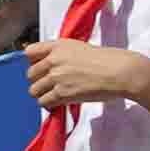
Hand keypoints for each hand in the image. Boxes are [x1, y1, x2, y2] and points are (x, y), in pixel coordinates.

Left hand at [22, 36, 144, 112]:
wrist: (120, 72)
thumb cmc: (108, 60)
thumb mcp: (81, 48)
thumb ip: (63, 55)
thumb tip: (52, 67)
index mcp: (59, 46)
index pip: (29, 52)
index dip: (34, 62)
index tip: (41, 68)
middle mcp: (53, 60)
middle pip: (30, 74)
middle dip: (39, 81)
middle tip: (50, 85)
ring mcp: (56, 77)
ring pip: (34, 90)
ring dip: (43, 94)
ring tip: (54, 96)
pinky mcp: (61, 93)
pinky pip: (44, 102)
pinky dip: (49, 105)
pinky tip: (58, 103)